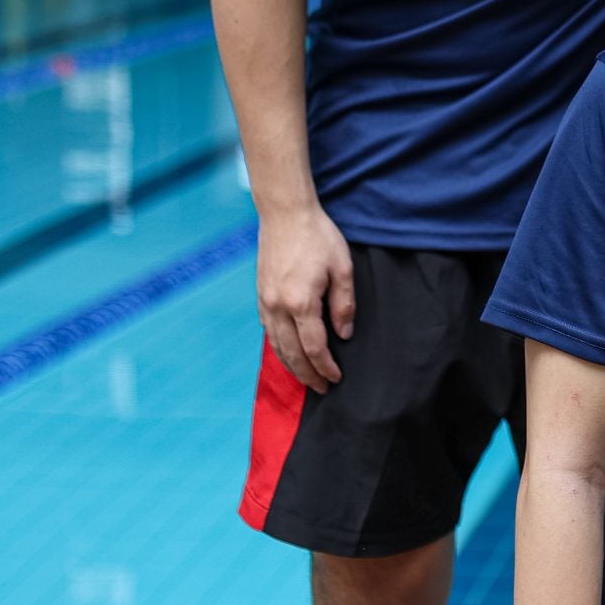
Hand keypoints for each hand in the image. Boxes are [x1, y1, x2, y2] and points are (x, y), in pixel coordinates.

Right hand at [256, 203, 355, 392]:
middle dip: (308, 375)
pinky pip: (268, 331)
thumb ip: (344, 303)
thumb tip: (344, 334)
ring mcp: (265, 302)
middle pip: (292, 353)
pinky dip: (279, 348)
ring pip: (276, 346)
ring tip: (306, 378)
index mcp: (301, 302)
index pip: (314, 346)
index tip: (336, 378)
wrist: (285, 215)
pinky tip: (288, 353)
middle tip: (322, 389)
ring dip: (291, 366)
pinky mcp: (260, 296)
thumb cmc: (318, 237)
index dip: (326, 366)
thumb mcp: (342, 267)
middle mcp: (278, 307)